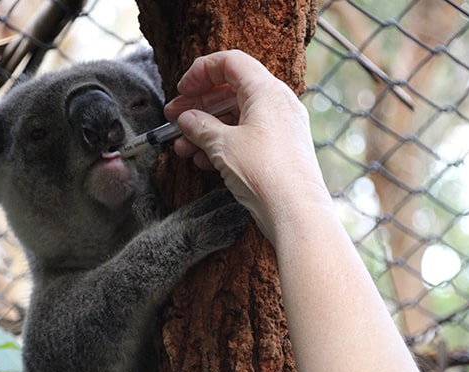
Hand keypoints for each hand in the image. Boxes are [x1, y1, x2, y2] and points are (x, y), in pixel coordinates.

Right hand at [164, 50, 331, 242]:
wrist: (295, 212)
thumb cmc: (264, 172)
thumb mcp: (222, 145)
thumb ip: (200, 126)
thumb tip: (186, 118)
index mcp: (267, 91)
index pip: (231, 63)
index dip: (201, 72)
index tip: (181, 90)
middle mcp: (277, 104)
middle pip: (230, 91)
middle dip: (198, 105)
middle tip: (172, 118)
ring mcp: (280, 128)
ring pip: (235, 117)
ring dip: (205, 129)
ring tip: (181, 148)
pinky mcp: (279, 150)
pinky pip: (246, 137)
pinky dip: (222, 144)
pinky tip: (202, 161)